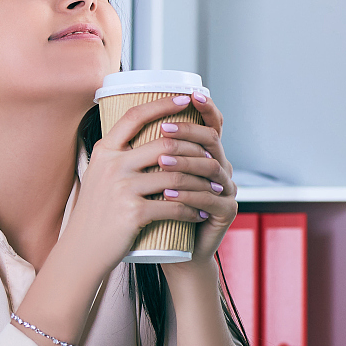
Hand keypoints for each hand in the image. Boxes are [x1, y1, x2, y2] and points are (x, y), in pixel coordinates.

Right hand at [58, 94, 222, 278]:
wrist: (82, 250)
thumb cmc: (96, 214)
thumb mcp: (100, 177)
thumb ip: (120, 157)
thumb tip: (151, 139)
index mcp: (105, 151)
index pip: (135, 116)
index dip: (162, 104)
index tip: (185, 99)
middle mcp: (112, 165)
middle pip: (164, 145)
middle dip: (195, 152)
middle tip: (212, 159)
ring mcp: (122, 188)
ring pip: (175, 177)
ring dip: (200, 184)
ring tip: (213, 189)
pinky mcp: (133, 212)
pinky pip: (174, 206)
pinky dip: (192, 211)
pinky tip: (200, 213)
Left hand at [154, 91, 235, 268]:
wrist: (172, 251)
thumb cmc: (157, 211)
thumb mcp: (150, 177)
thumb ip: (146, 151)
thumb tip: (119, 116)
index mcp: (204, 155)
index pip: (211, 124)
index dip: (205, 107)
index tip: (188, 95)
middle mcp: (220, 168)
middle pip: (211, 140)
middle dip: (187, 132)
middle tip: (162, 130)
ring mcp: (227, 189)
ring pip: (211, 167)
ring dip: (185, 162)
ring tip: (160, 162)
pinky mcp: (227, 212)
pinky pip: (210, 199)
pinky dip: (188, 194)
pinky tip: (168, 193)